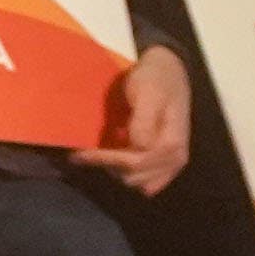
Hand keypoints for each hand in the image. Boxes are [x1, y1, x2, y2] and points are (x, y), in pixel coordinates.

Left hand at [77, 41, 191, 195]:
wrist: (169, 73)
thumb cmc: (155, 80)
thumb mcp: (147, 93)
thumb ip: (143, 120)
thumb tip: (137, 146)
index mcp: (171, 144)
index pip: (133, 164)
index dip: (104, 160)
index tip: (79, 153)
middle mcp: (175, 159)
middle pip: (134, 177)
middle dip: (108, 166)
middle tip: (83, 152)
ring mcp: (171, 164)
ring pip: (137, 182)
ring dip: (116, 170)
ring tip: (96, 153)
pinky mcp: (165, 162)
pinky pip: (145, 181)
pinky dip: (127, 172)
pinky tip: (113, 156)